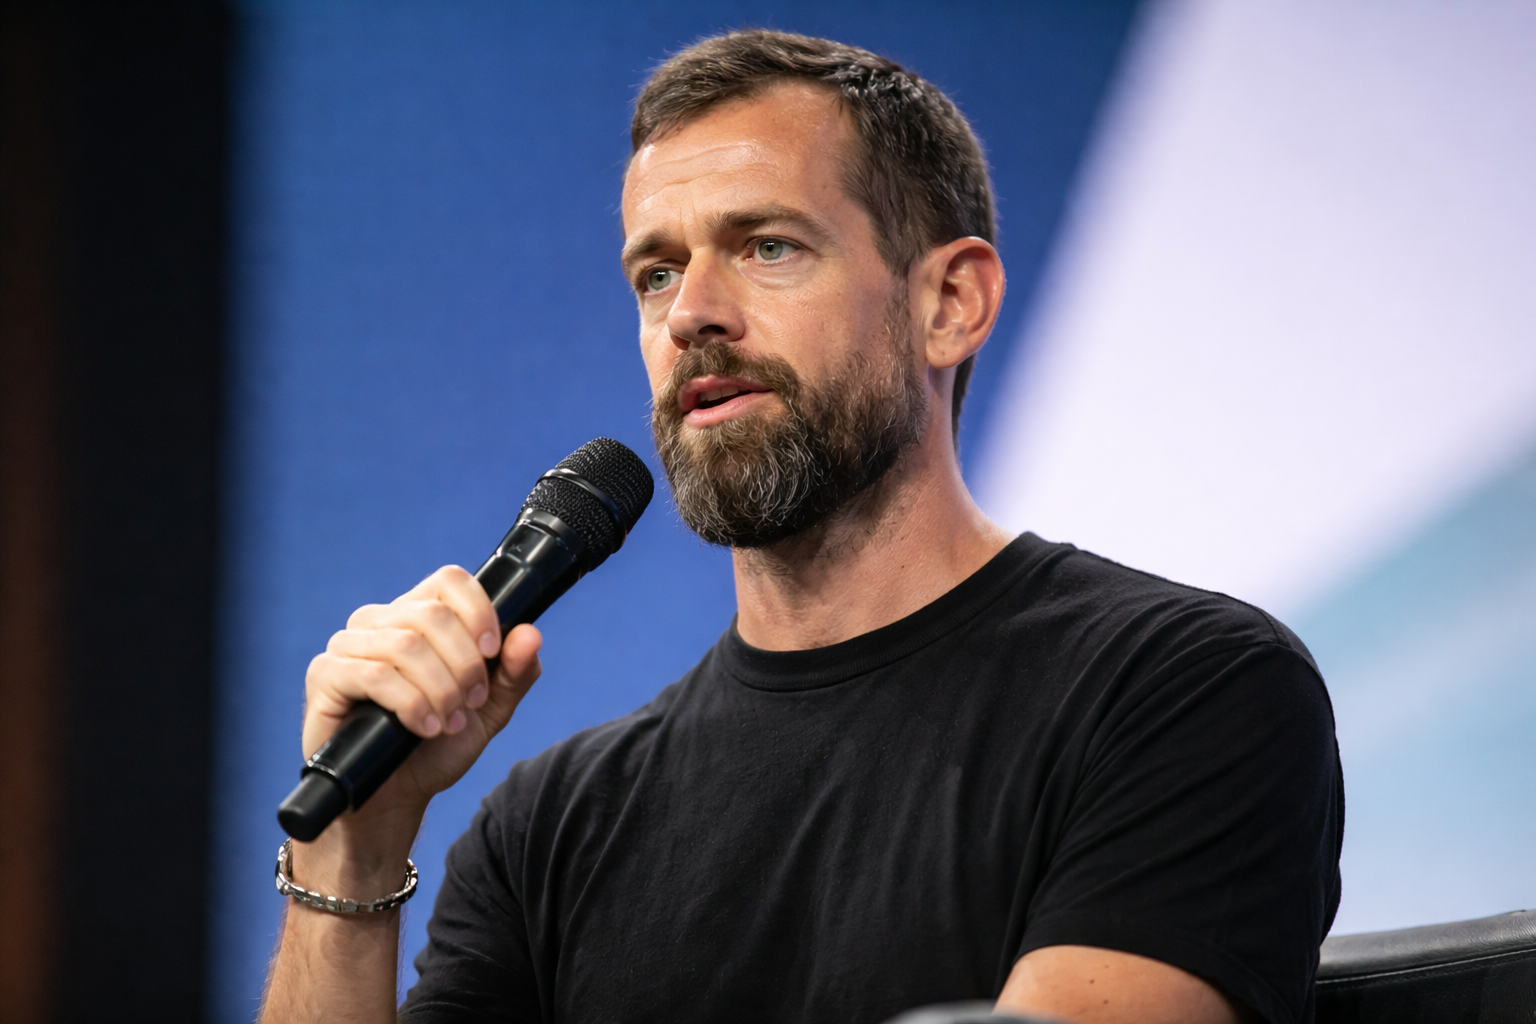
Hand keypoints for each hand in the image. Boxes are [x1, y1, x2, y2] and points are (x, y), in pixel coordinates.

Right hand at [302, 565, 543, 826]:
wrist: (396, 796)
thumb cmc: (436, 747)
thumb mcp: (489, 710)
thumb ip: (514, 672)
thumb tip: (530, 633)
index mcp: (418, 615)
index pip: (449, 581)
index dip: (478, 611)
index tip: (493, 651)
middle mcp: (380, 621)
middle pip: (432, 614)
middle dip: (464, 664)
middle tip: (471, 702)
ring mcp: (348, 646)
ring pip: (405, 644)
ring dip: (439, 689)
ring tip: (448, 722)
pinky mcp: (325, 676)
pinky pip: (373, 674)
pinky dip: (410, 704)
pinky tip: (423, 728)